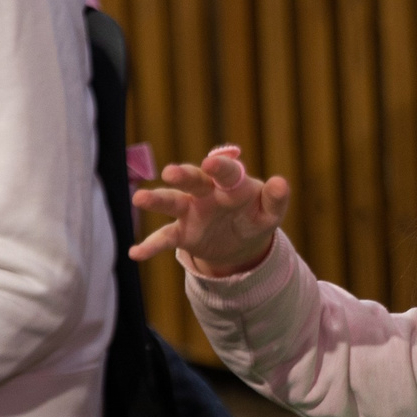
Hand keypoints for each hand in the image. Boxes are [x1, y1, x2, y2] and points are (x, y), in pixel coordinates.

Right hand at [128, 145, 291, 276]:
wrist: (241, 242)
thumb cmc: (255, 217)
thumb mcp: (269, 213)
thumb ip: (275, 200)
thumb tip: (281, 183)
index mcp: (231, 184)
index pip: (226, 172)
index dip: (220, 167)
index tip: (210, 163)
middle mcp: (206, 192)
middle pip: (193, 180)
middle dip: (184, 175)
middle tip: (171, 172)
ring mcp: (191, 211)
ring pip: (172, 201)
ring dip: (156, 199)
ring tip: (139, 198)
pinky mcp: (182, 233)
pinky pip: (164, 238)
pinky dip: (150, 245)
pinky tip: (135, 253)